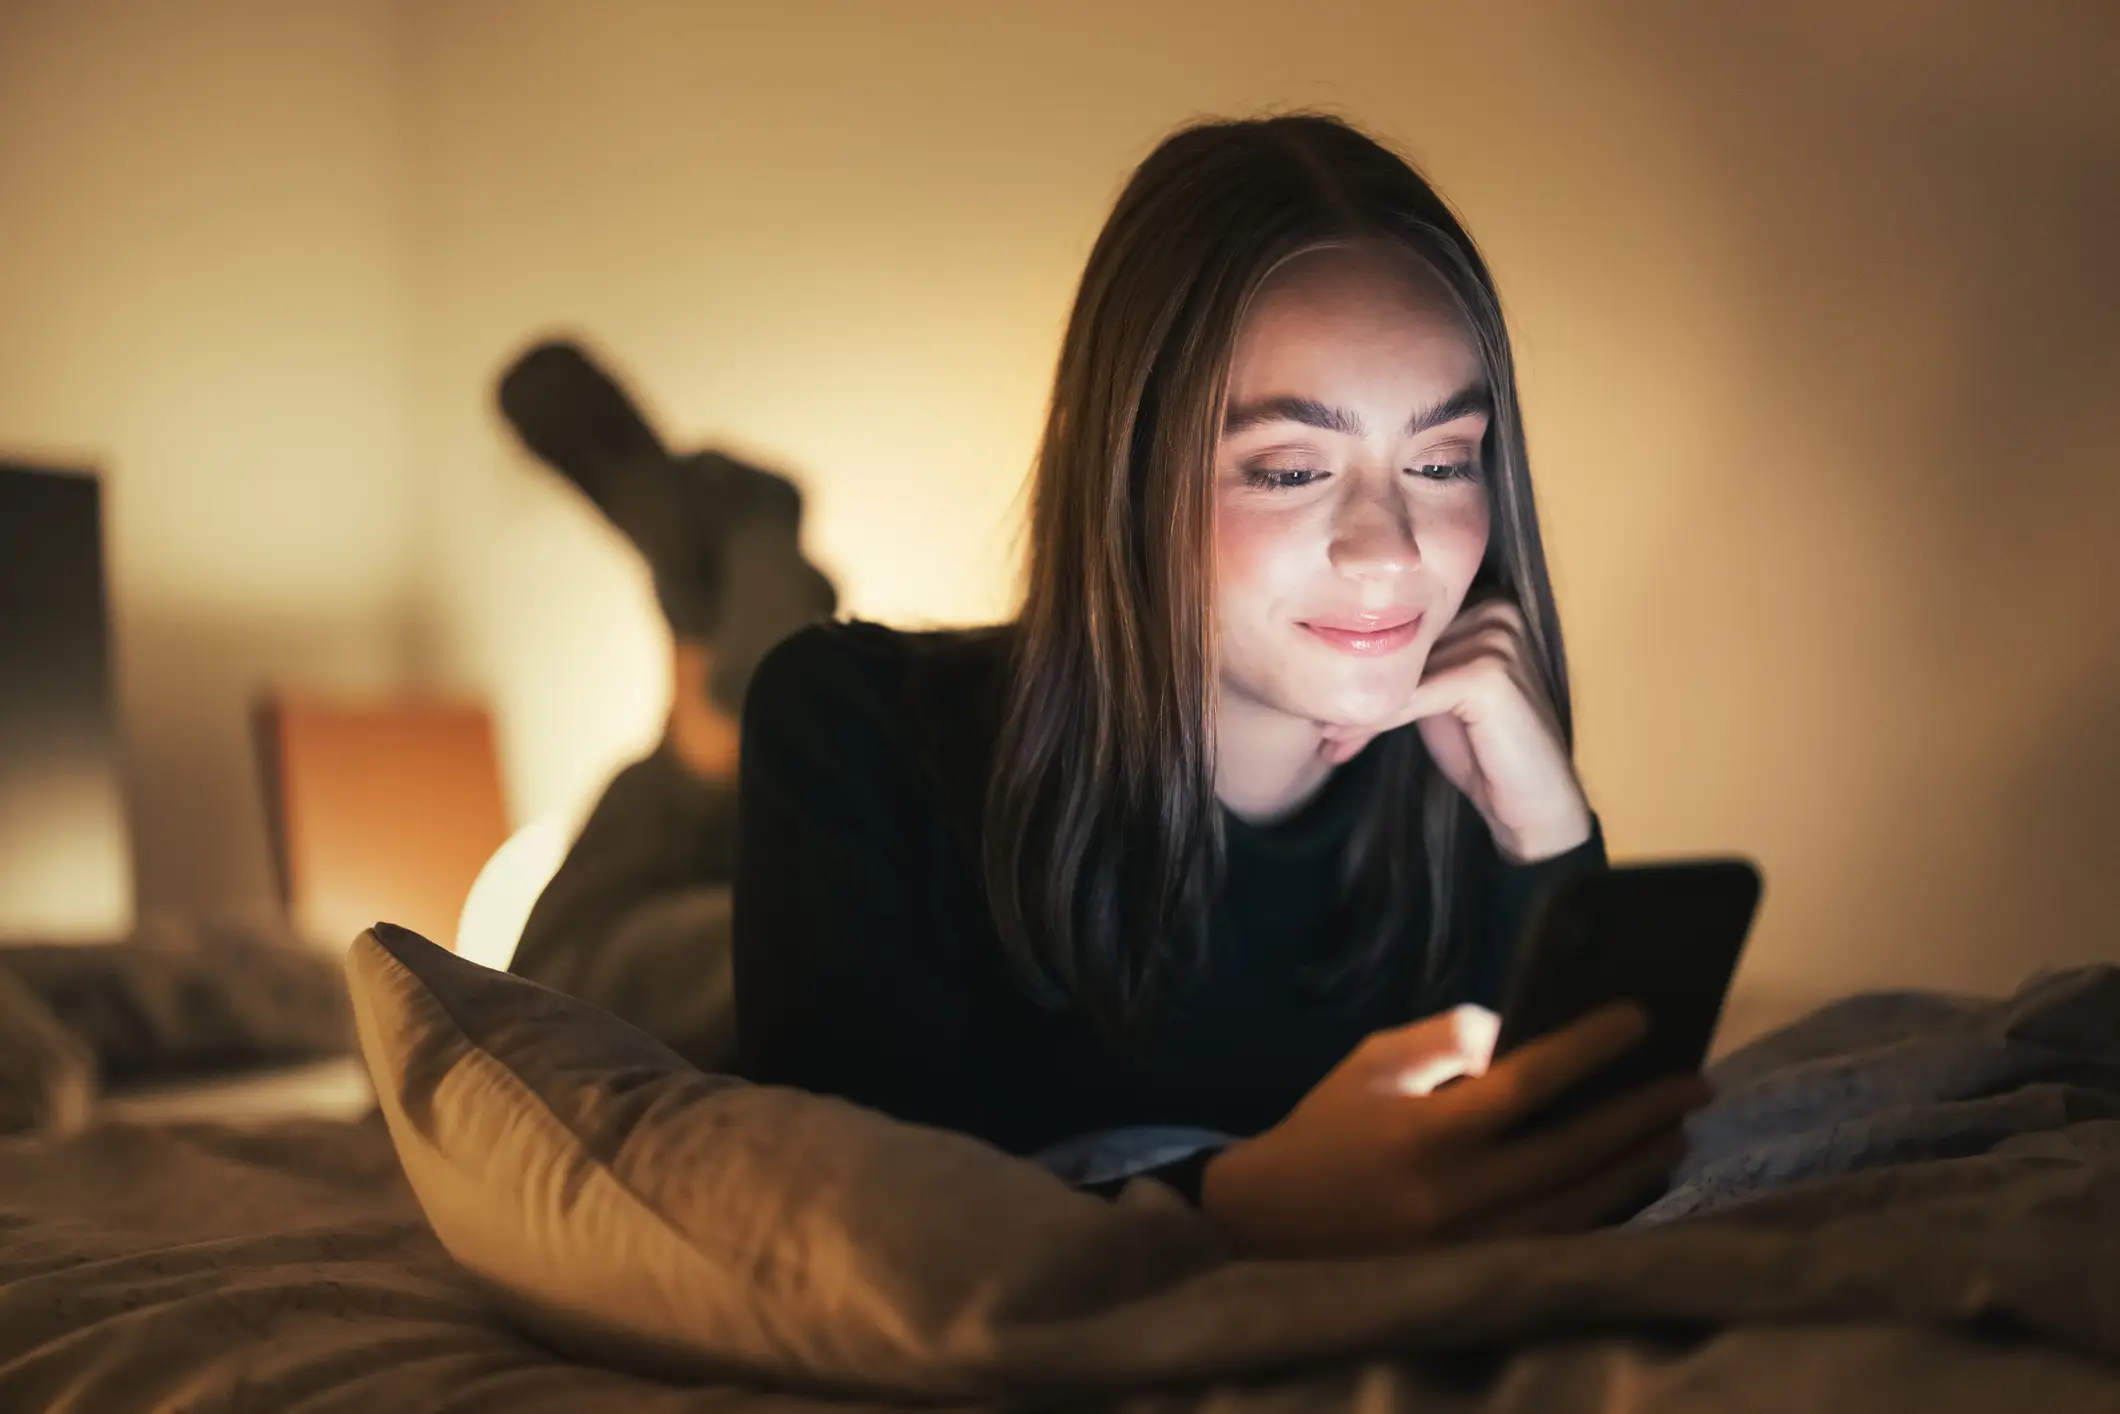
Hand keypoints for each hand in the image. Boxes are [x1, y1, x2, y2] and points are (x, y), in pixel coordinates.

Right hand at [1198, 1002, 1709, 1258]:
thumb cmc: (1327, 1132)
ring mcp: (1472, 1247)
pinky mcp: (1479, 1279)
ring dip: (1638, 1166)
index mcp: (1423, 1132)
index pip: (1526, 1082)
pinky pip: (1563, 1243)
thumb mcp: (1371, 1064)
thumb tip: (1522, 1028)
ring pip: (1581, 1205)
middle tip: (1695, 1080)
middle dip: (1641, 1111)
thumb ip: (1443, 1038)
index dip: (1588, 1045)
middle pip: (1572, 1149)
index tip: (1639, 1016)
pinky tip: (1635, 1182)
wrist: (1270, 1228)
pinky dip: (1606, 1212)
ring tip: (1676, 1131)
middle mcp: (1455, 1195)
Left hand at [1326, 594, 1589, 862]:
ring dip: (1360, 713)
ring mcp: (1497, 638)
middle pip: (1403, 649)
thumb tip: (1324, 663)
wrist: (1533, 805)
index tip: (1323, 709)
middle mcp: (1495, 609)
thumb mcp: (1434, 698)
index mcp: (1485, 603)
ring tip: (1330, 742)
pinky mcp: (1490, 675)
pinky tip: (1348, 744)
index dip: (1363, 669)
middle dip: (1357, 694)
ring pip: (1402, 673)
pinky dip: (1378, 721)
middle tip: (1321, 732)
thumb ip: (1403, 668)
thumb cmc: (1483, 751)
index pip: (1407, 628)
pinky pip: (1412, 695)